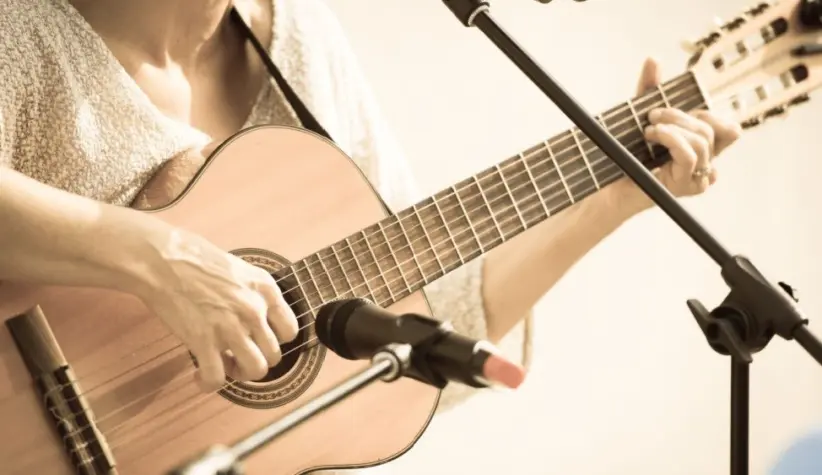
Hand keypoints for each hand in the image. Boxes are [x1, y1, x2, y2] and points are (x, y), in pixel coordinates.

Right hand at [139, 227, 298, 390]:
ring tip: (225, 366)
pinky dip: (208, 383)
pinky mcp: (203, 341)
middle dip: (258, 359)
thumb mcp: (239, 268)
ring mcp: (231, 327)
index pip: (290, 330)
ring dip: (240, 373)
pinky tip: (200, 376)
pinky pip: (216, 378)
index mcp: (265, 289)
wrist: (161, 259)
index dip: (276, 340)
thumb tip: (257, 314)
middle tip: (239, 356)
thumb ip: (252, 293)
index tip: (261, 341)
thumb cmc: (194, 258)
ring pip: (255, 370)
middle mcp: (254, 309)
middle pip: (274, 355)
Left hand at [609, 58, 742, 214]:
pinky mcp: (685, 187)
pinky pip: (690, 156)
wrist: (606, 185)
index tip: (677, 111)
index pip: (728, 130)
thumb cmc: (624, 154)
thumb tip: (653, 59)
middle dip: (680, 115)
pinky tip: (653, 136)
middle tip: (652, 116)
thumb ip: (649, 90)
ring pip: (702, 141)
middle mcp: (705, 166)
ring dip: (673, 127)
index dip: (710, 115)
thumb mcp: (639, 116)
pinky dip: (672, 139)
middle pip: (712, 130)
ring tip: (649, 129)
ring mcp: (698, 178)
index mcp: (702, 150)